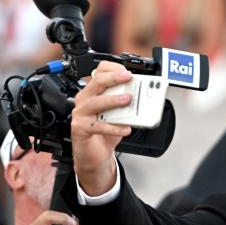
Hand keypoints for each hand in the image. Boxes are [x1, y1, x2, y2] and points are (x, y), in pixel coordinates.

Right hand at [70, 61, 133, 195]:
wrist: (95, 155)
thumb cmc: (105, 132)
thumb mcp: (118, 114)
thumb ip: (126, 104)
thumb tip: (144, 95)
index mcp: (92, 92)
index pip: (99, 72)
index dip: (113, 69)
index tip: (128, 72)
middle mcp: (84, 100)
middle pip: (96, 82)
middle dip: (114, 78)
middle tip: (128, 78)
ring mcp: (81, 114)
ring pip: (95, 102)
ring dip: (113, 100)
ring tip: (127, 100)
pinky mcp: (81, 129)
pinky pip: (98, 126)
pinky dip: (114, 127)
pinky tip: (126, 128)